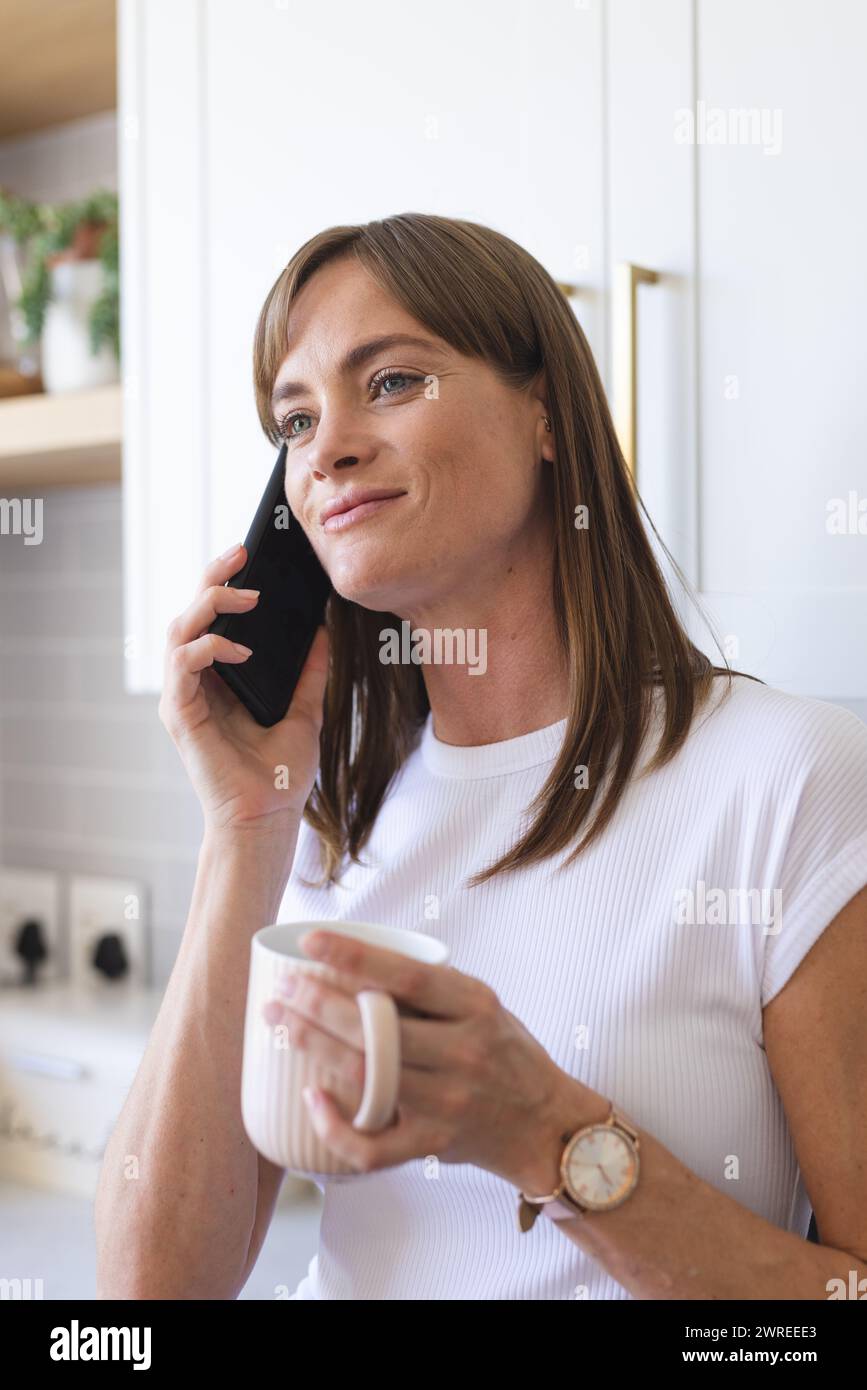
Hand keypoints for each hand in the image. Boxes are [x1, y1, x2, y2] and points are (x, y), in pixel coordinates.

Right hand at [158, 543, 328, 835]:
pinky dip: (209, 647)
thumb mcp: (306, 710)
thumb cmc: (279, 773)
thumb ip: (311, 671)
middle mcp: (195, 681)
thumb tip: (323, 629)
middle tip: (241, 552)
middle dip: (212, 576)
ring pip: (178, 629)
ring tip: (247, 597)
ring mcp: (184, 696)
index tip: (250, 555)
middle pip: (190, 612)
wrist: (268, 817)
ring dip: (209, 604)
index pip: (214, 617)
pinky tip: (241, 649)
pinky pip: (182, 664)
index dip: (225, 581)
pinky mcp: (180, 714)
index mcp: (219, 677)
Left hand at [263, 928, 594, 1191]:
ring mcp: (447, 1103)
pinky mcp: (433, 1144)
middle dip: (317, 1003)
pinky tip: (311, 1097)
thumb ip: (430, 987)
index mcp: (475, 1006)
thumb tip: (356, 958)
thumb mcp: (482, 1005)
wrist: (545, 1123)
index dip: (354, 956)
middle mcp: (462, 1053)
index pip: (406, 975)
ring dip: (313, 1046)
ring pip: (365, 1076)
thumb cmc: (505, 1053)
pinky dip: (335, 1125)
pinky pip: (372, 1144)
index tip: (311, 939)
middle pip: (375, 1027)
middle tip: (282, 987)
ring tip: (280, 1022)